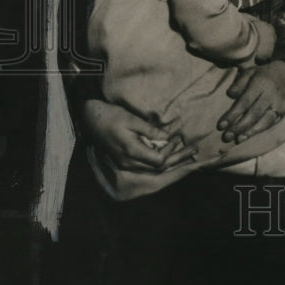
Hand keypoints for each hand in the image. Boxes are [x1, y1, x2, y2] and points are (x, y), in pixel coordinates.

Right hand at [81, 99, 197, 172]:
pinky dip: (159, 160)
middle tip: (193, 150)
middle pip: (158, 168)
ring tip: (185, 153)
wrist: (91, 119)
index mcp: (131, 152)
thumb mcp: (132, 119)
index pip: (159, 161)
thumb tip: (167, 137)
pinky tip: (168, 152)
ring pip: (152, 169)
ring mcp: (125, 163)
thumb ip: (150, 130)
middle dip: (177, 159)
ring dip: (169, 161)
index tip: (178, 139)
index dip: (171, 152)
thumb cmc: (111, 116)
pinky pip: (145, 165)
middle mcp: (128, 162)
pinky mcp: (124, 161)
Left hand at [217, 60, 284, 143]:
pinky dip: (260, 131)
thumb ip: (239, 84)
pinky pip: (272, 124)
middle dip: (239, 127)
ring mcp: (281, 104)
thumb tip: (230, 94)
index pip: (245, 102)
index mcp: (261, 83)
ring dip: (249, 132)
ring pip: (264, 122)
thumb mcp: (249, 73)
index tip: (221, 126)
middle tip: (226, 136)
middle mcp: (272, 95)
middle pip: (254, 114)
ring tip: (237, 140)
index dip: (232, 115)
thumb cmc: (263, 75)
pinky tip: (250, 135)